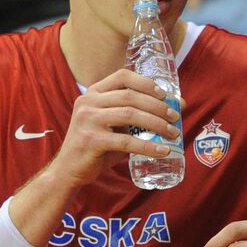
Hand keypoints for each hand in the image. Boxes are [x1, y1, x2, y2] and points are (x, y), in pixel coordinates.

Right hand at [43, 68, 180, 191]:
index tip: (165, 94)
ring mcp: (88, 120)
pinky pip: (126, 141)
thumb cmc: (97, 147)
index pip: (123, 76)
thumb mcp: (115, 126)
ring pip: (130, 115)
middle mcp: (88, 102)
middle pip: (130, 96)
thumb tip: (178, 106)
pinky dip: (148, 146)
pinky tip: (162, 151)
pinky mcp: (91, 140)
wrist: (68, 170)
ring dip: (156, 123)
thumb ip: (138, 116)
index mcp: (93, 93)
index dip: (146, 82)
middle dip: (157, 106)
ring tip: (173, 133)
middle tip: (175, 117)